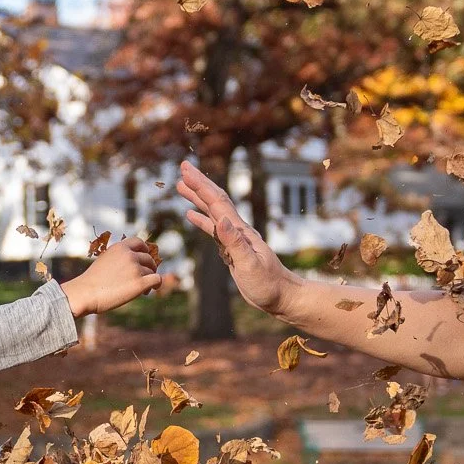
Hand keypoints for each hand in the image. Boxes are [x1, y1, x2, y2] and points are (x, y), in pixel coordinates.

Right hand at [62, 238, 164, 316]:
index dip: (144, 251)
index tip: (144, 259)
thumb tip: (134, 263)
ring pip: (152, 271)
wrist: (85, 293)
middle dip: (148, 268)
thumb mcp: (105, 260)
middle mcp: (129, 255)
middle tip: (143, 278)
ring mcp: (135, 268)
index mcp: (120, 247)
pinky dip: (156, 284)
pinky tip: (149, 290)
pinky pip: (156, 280)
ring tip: (141, 289)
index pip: (140, 242)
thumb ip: (119, 258)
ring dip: (149, 279)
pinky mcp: (139, 283)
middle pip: (148, 259)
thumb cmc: (92, 281)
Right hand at [176, 161, 294, 314]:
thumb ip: (235, 244)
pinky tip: (190, 215)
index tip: (185, 171)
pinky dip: (201, 219)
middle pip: (215, 200)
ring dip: (197, 197)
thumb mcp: (251, 265)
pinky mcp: (231, 250)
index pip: (217, 203)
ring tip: (181, 185)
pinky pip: (212, 229)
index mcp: (239, 231)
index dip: (201, 186)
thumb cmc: (268, 284)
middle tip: (183, 167)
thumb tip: (221, 221)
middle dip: (199, 183)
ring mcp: (234, 239)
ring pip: (212, 212)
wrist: (282, 296)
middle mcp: (237, 230)